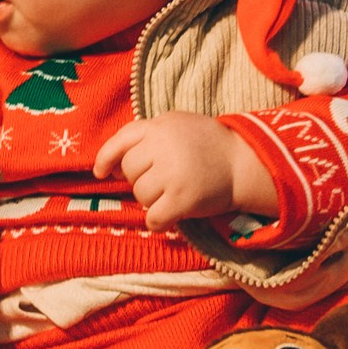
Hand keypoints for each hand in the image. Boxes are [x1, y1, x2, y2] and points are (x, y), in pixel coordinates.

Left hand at [94, 112, 276, 229]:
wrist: (245, 163)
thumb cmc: (208, 146)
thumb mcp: (177, 126)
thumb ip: (147, 138)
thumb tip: (110, 167)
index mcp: (160, 126)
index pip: (121, 141)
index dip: (106, 158)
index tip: (102, 173)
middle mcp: (163, 146)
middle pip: (129, 171)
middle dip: (141, 179)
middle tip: (163, 181)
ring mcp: (173, 172)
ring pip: (140, 195)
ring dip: (152, 200)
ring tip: (173, 193)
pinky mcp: (183, 198)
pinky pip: (153, 218)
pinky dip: (158, 222)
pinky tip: (170, 217)